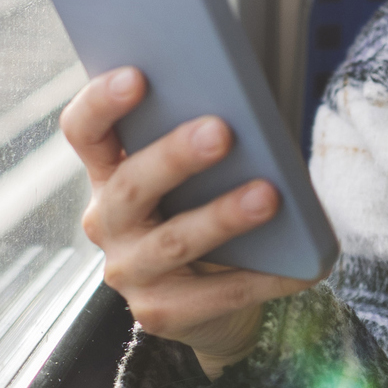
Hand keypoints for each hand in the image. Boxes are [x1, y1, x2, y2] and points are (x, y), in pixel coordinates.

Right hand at [61, 67, 317, 377]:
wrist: (213, 302)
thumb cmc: (207, 209)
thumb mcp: (197, 174)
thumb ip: (202, 138)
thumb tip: (243, 108)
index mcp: (108, 172)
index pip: (85, 131)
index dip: (101, 103)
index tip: (137, 74)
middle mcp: (107, 221)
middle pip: (130, 185)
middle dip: (175, 156)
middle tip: (221, 130)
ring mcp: (129, 272)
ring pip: (173, 241)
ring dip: (222, 216)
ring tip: (268, 195)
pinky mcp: (161, 313)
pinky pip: (216, 293)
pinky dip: (263, 277)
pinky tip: (302, 264)